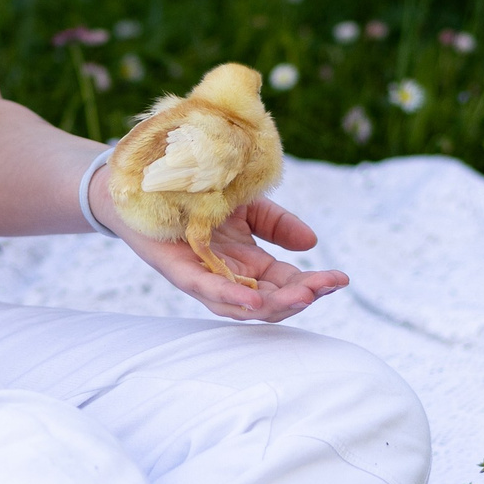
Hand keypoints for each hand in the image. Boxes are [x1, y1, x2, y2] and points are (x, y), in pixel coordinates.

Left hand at [96, 183, 348, 321]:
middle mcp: (227, 275)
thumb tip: (312, 243)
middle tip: (328, 286)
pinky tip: (255, 301)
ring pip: (241, 305)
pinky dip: (230, 298)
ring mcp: (202, 276)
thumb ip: (276, 223)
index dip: (314, 283)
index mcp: (247, 262)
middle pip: (270, 300)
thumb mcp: (247, 203)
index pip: (286, 281)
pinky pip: (205, 289)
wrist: (141, 178)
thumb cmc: (193, 192)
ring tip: (303, 296)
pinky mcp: (177, 269)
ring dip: (273, 305)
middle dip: (302, 297)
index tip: (342, 278)